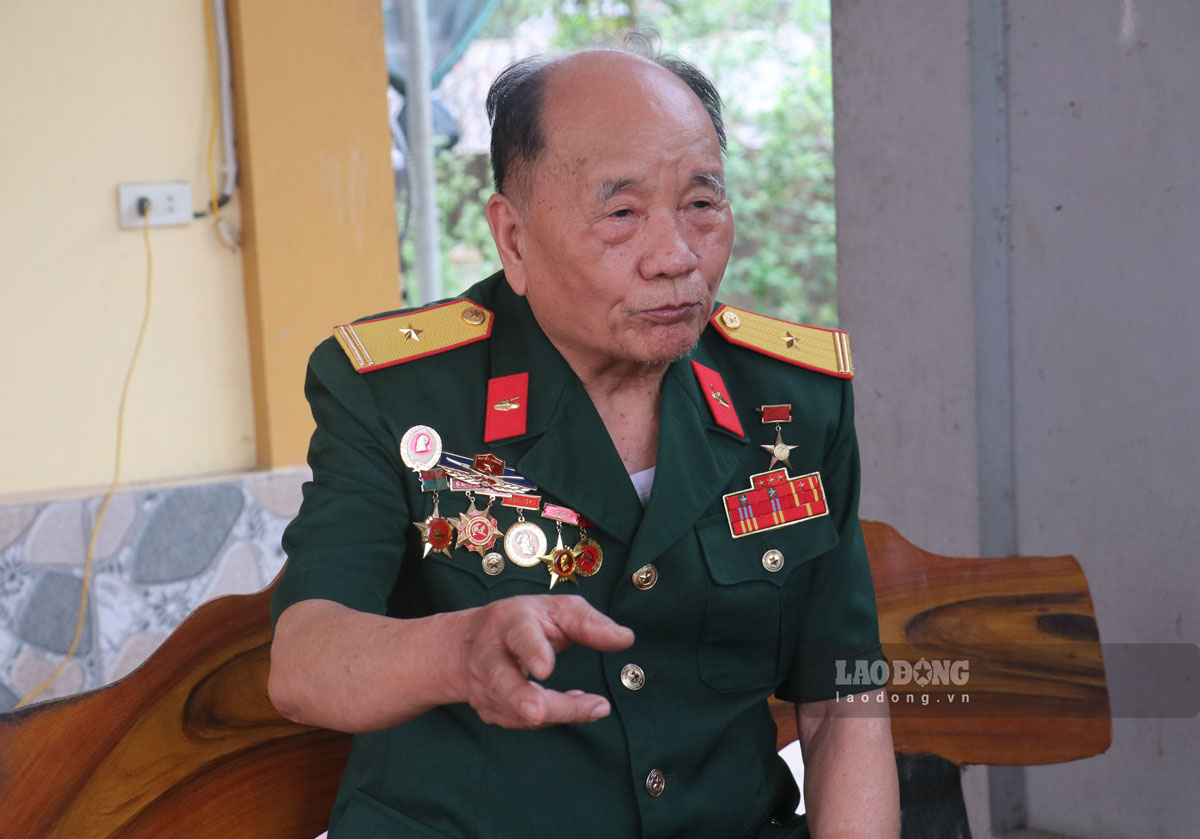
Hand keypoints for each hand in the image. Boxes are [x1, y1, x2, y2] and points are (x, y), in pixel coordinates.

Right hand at [455, 594, 633, 728]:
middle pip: (502, 682)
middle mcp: (490, 655)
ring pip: (518, 711)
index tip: (546, 668)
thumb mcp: (555, 610)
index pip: (519, 635)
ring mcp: (485, 688)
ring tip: (594, 706)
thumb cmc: (523, 623)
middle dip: (519, 699)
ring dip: (559, 713)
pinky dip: (553, 716)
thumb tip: (625, 639)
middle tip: (537, 713)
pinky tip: (574, 704)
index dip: (531, 652)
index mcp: (509, 622)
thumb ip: (589, 623)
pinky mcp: (489, 711)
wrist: (465, 645)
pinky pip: (524, 722)